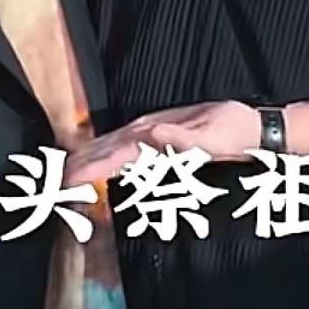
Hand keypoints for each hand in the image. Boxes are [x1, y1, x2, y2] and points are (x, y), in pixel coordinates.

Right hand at [65, 101, 261, 185]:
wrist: (254, 126)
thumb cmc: (235, 133)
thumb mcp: (215, 138)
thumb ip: (183, 139)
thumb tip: (152, 133)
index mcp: (157, 133)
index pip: (115, 152)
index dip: (90, 167)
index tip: (69, 180)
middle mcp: (149, 130)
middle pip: (105, 148)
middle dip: (79, 164)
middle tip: (54, 182)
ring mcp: (152, 131)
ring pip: (111, 145)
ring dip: (87, 159)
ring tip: (65, 172)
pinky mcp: (158, 137)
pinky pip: (123, 148)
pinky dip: (104, 155)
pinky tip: (97, 161)